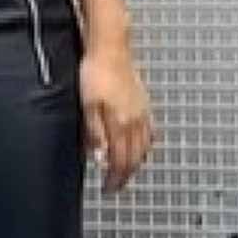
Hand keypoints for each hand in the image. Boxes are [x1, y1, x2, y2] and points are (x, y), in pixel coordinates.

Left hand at [78, 44, 157, 193]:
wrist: (110, 47)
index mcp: (121, 124)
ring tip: (126, 172)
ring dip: (136, 163)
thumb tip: (100, 159)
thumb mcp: (88, 106)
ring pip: (144, 147)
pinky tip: (141, 147)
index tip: (108, 189)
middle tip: (115, 187)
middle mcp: (135, 121)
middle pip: (134, 158)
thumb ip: (95, 135)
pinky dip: (146, 146)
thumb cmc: (95, 73)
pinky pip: (149, 132)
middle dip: (125, 175)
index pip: (120, 161)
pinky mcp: (144, 103)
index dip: (115, 179)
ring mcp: (142, 112)